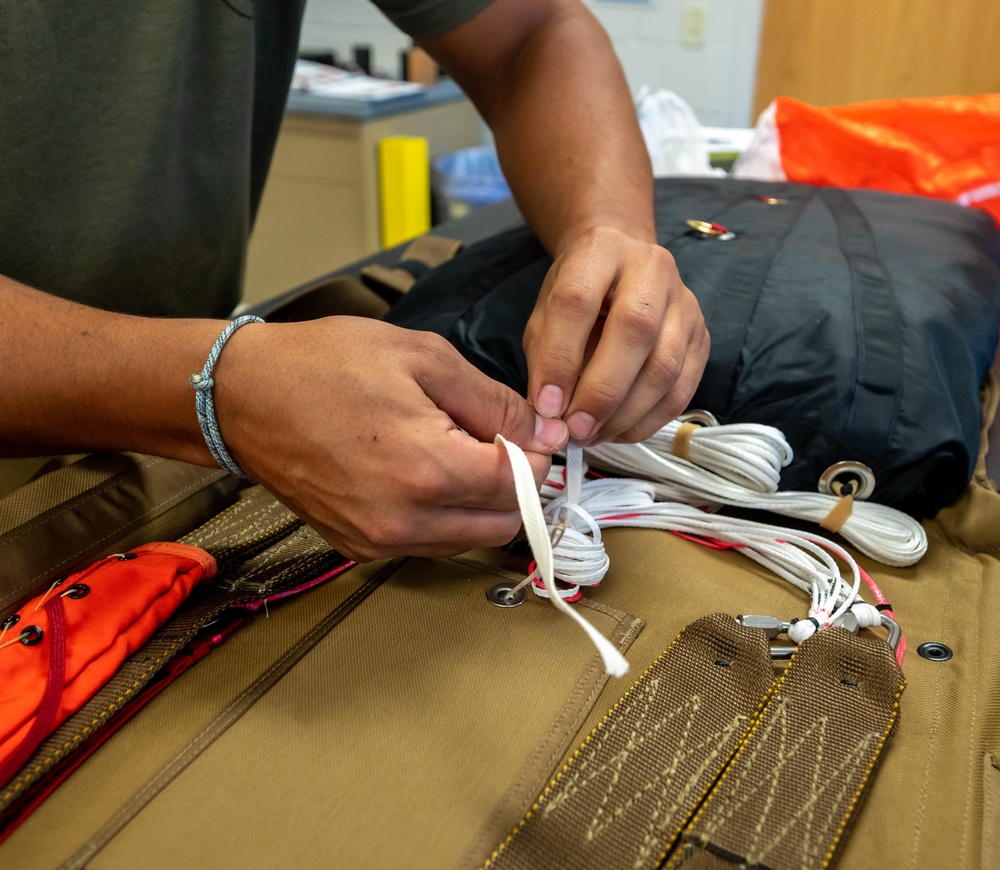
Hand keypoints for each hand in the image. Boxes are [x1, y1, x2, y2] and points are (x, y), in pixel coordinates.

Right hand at [214, 317, 566, 560]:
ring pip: (467, 539)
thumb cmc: (323, 365)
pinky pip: (427, 544)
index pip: (521, 485)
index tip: (525, 430)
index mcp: (427, 470)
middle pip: (502, 523)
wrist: (241, 397)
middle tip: (490, 439)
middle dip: (513, 485)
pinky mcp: (358, 548)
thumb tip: (543, 432)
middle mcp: (405, 521)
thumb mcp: (423, 358)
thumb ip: (493, 402)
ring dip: (478, 503)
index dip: (534, 455)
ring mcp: (379, 541)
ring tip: (449, 451)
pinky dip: (441, 516)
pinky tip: (419, 473)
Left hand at [523, 226, 709, 444]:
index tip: (547, 406)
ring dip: (627, 413)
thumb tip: (551, 415)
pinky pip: (683, 388)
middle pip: (635, 331)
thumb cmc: (577, 295)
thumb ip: (545, 358)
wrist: (622, 266)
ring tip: (594, 435)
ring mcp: (685, 302)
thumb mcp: (545, 314)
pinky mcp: (703, 336)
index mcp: (601, 250)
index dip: (561, 359)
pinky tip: (619, 431)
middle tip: (576, 428)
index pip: (578, 302)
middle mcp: (652, 268)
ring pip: (666, 365)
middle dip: (602, 391)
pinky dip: (649, 419)